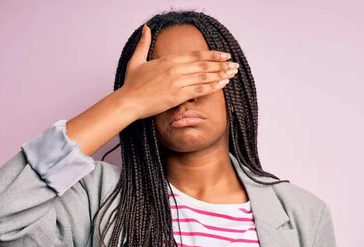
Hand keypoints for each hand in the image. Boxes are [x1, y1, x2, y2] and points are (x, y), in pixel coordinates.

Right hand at [120, 24, 238, 119]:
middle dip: (221, 64)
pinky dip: (213, 87)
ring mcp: (178, 83)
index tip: (224, 55)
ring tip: (232, 74)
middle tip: (234, 65)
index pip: (196, 55)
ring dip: (221, 75)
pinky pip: (199, 90)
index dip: (212, 55)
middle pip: (204, 65)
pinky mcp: (178, 96)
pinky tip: (222, 84)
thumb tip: (146, 28)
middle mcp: (175, 69)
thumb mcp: (136, 60)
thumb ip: (143, 43)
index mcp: (168, 60)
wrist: (128, 101)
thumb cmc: (132, 84)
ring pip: (204, 77)